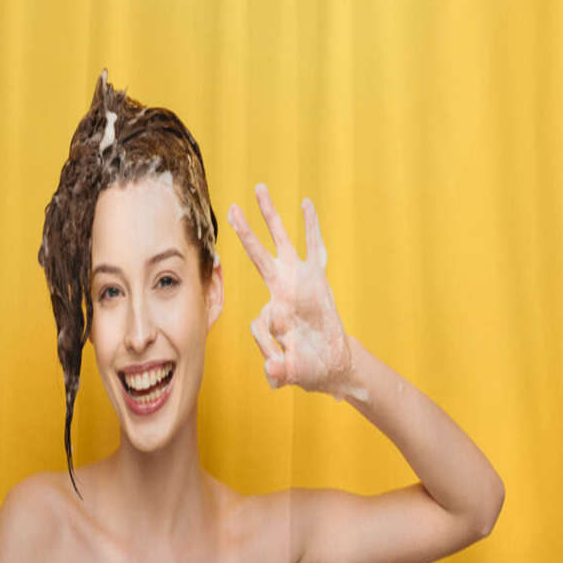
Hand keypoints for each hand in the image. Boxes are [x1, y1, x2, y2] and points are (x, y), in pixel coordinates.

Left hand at [227, 183, 353, 396]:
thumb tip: (271, 369)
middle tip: (231, 210)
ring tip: (260, 190)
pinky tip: (305, 204)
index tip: (279, 361)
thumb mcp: (289, 372)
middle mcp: (281, 290)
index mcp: (271, 313)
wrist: (331, 364)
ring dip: (271, 218)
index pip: (259, 320)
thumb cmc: (305, 367)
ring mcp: (300, 281)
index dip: (268, 343)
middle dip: (244, 233)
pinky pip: (315, 247)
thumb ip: (278, 369)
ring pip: (283, 242)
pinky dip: (311, 227)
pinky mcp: (319, 278)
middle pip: (258, 256)